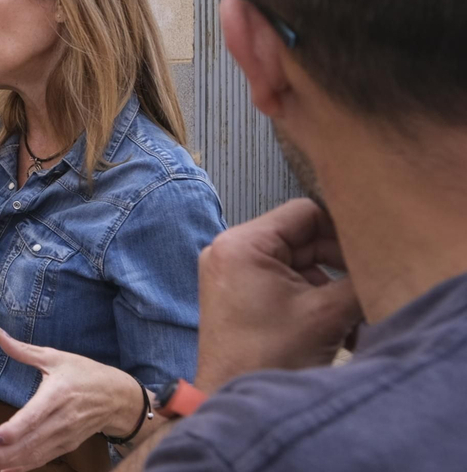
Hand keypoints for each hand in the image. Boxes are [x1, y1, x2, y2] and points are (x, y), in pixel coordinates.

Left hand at [0, 328, 149, 471]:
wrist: (117, 396)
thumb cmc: (84, 373)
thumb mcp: (55, 357)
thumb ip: (23, 350)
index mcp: (58, 394)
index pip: (34, 415)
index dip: (15, 429)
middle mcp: (63, 418)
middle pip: (32, 440)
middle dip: (6, 453)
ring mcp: (67, 435)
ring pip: (37, 453)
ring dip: (12, 463)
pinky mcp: (69, 445)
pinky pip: (45, 458)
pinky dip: (27, 466)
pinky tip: (8, 471)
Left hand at [193, 197, 362, 391]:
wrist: (239, 402)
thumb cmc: (269, 358)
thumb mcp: (327, 312)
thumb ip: (359, 277)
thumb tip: (384, 259)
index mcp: (242, 243)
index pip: (305, 213)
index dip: (343, 230)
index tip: (372, 252)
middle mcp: (231, 251)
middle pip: (304, 239)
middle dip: (341, 267)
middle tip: (368, 289)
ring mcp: (234, 274)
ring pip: (301, 266)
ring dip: (333, 290)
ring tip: (354, 321)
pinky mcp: (240, 296)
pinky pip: (287, 285)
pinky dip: (315, 302)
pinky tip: (340, 331)